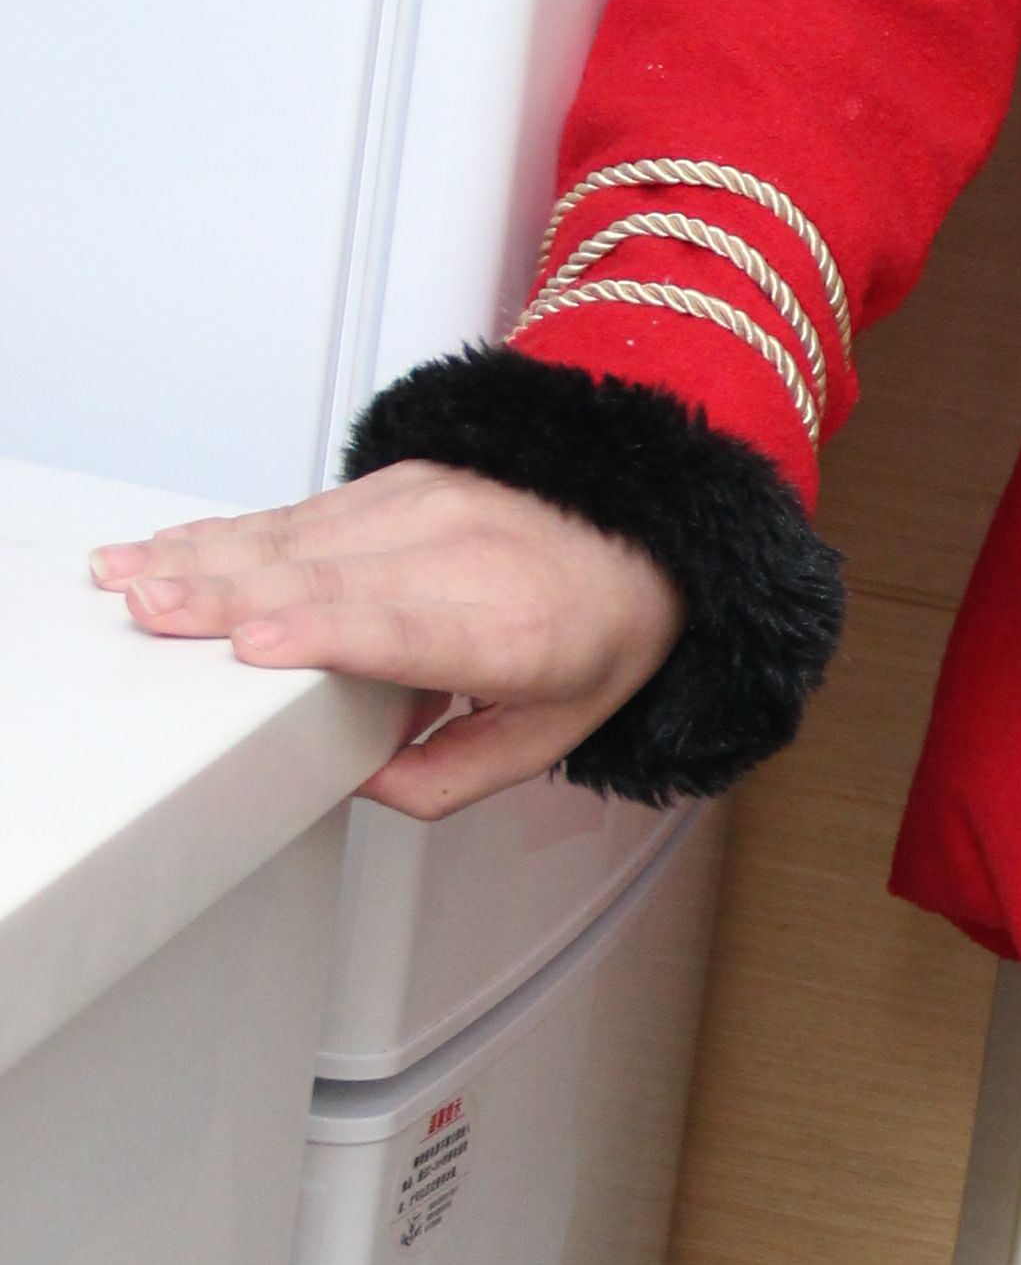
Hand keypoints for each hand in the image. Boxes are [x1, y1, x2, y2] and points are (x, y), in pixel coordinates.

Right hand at [91, 464, 681, 819]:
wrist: (648, 532)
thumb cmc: (598, 633)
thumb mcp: (550, 736)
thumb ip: (450, 778)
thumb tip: (352, 782)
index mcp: (515, 632)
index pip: (408, 631)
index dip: (328, 634)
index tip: (258, 644)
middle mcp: (467, 557)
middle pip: (332, 577)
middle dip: (230, 593)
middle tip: (151, 612)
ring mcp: (429, 507)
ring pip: (300, 535)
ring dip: (204, 556)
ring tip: (129, 577)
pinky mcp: (398, 482)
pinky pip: (301, 510)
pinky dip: (229, 530)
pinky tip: (173, 545)